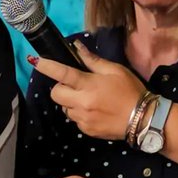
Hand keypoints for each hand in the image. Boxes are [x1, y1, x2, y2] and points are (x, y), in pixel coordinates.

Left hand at [31, 43, 145, 140]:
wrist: (143, 119)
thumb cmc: (130, 90)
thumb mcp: (115, 70)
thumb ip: (93, 61)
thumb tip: (77, 47)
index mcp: (88, 85)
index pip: (62, 74)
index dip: (46, 66)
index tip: (33, 60)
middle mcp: (82, 103)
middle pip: (56, 94)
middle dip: (60, 88)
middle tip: (75, 86)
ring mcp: (82, 118)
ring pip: (64, 108)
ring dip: (70, 101)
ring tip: (88, 99)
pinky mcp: (86, 130)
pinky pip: (74, 119)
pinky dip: (79, 113)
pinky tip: (94, 111)